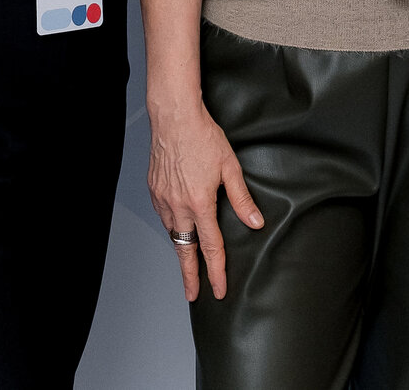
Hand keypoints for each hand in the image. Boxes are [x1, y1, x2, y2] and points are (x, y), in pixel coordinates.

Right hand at [147, 97, 262, 301]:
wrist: (174, 116)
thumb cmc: (202, 136)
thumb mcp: (229, 166)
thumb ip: (241, 198)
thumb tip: (254, 222)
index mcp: (199, 202)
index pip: (211, 247)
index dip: (216, 272)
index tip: (218, 289)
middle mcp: (178, 204)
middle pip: (185, 249)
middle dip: (189, 275)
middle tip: (192, 293)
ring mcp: (163, 197)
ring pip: (172, 232)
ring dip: (181, 247)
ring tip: (188, 260)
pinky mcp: (154, 188)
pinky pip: (163, 215)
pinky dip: (171, 225)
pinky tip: (177, 225)